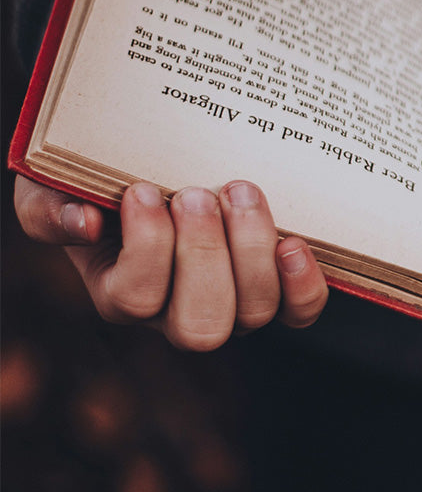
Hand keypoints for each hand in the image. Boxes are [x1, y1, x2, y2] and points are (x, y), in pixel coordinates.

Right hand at [13, 175, 328, 349]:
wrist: (159, 165)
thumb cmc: (103, 180)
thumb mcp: (53, 187)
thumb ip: (48, 208)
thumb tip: (83, 222)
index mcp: (122, 292)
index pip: (135, 298)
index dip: (146, 247)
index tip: (145, 189)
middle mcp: (178, 312)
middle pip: (200, 326)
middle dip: (204, 255)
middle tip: (196, 194)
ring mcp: (233, 305)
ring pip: (252, 312)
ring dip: (252, 249)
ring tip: (238, 190)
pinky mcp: (278, 290)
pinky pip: (299, 310)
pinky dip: (303, 284)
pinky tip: (293, 243)